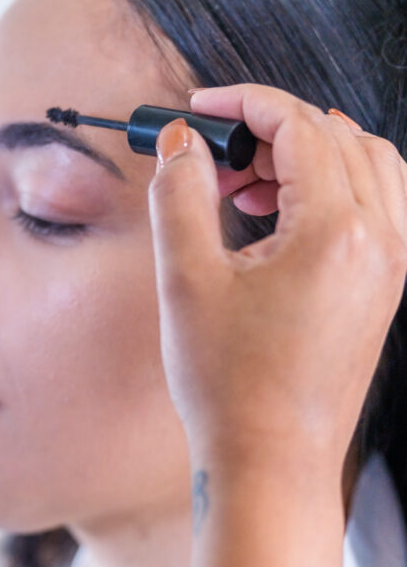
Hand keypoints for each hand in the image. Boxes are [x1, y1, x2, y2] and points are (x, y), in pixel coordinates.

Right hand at [148, 84, 406, 491]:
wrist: (271, 464)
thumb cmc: (229, 383)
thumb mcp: (187, 280)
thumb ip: (180, 194)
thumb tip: (183, 141)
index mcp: (337, 231)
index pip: (300, 126)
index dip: (244, 103)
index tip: (201, 109)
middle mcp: (381, 242)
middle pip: (338, 137)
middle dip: (273, 129)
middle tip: (216, 159)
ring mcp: (391, 268)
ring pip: (368, 166)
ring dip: (308, 155)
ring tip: (247, 188)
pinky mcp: (384, 291)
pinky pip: (377, 207)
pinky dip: (333, 189)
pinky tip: (281, 220)